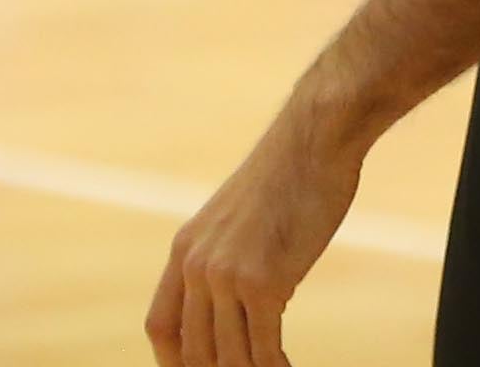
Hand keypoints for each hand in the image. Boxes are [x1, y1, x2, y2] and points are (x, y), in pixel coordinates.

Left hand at [144, 95, 365, 366]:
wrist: (317, 136)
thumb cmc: (290, 173)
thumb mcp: (238, 216)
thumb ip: (226, 257)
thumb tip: (236, 307)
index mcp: (185, 247)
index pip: (162, 327)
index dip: (176, 363)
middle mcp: (197, 264)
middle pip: (194, 352)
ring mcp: (227, 274)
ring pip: (229, 358)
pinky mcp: (263, 281)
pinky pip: (263, 350)